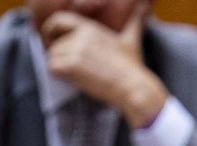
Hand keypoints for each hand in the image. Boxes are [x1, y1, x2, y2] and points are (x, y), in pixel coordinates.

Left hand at [40, 5, 166, 126]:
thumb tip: (145, 8)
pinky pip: (52, 69)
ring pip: (52, 57)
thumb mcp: (132, 39)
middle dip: (56, 53)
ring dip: (61, 68)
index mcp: (90, 28)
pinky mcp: (72, 66)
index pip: (58, 19)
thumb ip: (134, 21)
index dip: (51, 29)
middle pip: (54, 43)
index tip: (53, 40)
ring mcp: (75, 51)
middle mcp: (81, 36)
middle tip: (63, 62)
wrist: (134, 88)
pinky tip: (75, 80)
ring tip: (78, 75)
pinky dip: (60, 76)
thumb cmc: (133, 67)